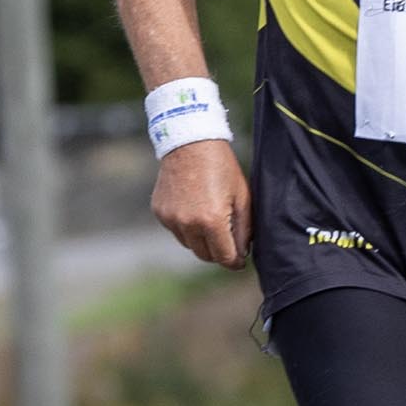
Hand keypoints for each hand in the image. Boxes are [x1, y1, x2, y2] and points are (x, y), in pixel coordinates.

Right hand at [150, 139, 252, 267]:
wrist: (191, 143)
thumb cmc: (222, 168)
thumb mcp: (242, 197)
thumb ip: (244, 229)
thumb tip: (242, 253)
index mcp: (212, 221)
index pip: (224, 257)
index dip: (235, 262)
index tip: (240, 261)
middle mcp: (188, 224)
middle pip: (205, 255)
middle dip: (218, 252)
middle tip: (228, 241)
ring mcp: (171, 219)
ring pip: (189, 244)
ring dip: (201, 240)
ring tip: (211, 219)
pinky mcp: (160, 212)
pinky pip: (176, 230)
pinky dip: (186, 227)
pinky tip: (194, 208)